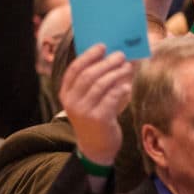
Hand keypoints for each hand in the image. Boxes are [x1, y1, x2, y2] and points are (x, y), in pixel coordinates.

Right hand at [59, 44, 133, 166]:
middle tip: (120, 55)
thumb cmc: (96, 116)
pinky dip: (121, 89)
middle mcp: (72, 102)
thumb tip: (115, 56)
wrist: (96, 147)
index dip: (88, 55)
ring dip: (116, 73)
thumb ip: (97, 80)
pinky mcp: (98, 119)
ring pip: (101, 85)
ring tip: (127, 67)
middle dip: (106, 62)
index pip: (74, 69)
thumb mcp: (90, 99)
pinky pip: (111, 98)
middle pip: (89, 75)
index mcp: (66, 94)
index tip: (102, 46)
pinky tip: (127, 86)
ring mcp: (84, 111)